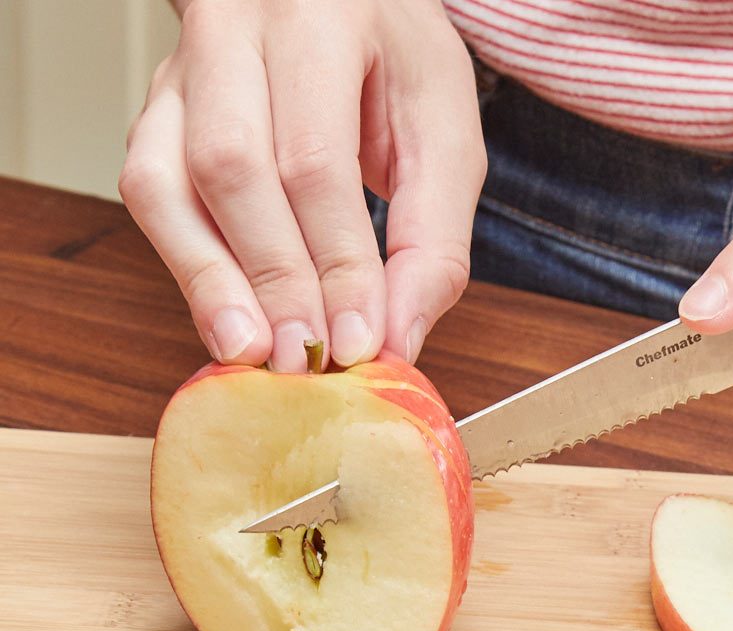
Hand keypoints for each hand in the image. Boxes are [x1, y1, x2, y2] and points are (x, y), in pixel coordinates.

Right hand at [120, 0, 484, 370]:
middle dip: (274, 279)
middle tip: (305, 358)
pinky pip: (151, 193)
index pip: (317, 158)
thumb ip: (432, 238)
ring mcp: (182, 67)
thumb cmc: (395, 61)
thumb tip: (397, 338)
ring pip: (166, 181)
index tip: (359, 343)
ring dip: (210, 281)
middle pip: (233, 167)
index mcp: (321, 16)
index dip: (337, 263)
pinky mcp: (158, 109)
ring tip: (250, 352)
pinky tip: (225, 318)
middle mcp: (234, 26)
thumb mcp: (446, 132)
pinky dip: (187, 265)